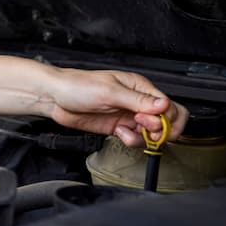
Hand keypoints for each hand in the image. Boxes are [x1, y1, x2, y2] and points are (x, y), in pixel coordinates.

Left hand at [43, 68, 188, 147]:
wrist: (56, 98)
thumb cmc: (78, 86)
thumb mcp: (110, 91)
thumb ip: (138, 100)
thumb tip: (163, 105)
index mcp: (140, 87)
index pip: (170, 106)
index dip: (166, 119)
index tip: (152, 123)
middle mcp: (138, 102)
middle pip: (165, 121)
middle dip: (157, 129)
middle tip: (140, 127)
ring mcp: (128, 116)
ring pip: (151, 134)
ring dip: (143, 137)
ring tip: (125, 131)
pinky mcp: (119, 128)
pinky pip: (135, 139)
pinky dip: (131, 140)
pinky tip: (118, 132)